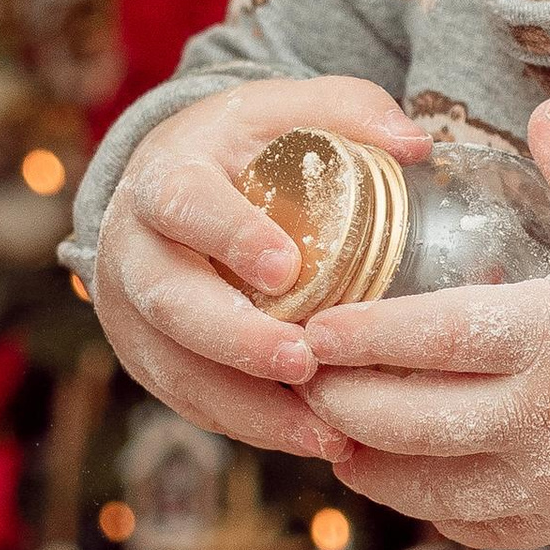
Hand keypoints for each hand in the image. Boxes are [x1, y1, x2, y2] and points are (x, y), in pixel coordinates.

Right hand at [91, 77, 432, 459]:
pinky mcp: (147, 358)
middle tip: (304, 363)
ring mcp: (131, 311)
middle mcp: (135, 247)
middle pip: (172, 302)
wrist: (166, 183)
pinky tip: (307, 440)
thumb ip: (351, 110)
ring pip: (178, 368)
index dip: (229, 236)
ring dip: (249, 407)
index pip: (184, 204)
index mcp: (168, 176)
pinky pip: (190, 402)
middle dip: (237, 341)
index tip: (287, 268)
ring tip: (323, 432)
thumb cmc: (242, 146)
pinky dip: (248, 426)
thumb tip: (417, 144)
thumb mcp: (288, 109)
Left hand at [302, 101, 549, 549]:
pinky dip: (429, 507)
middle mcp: (541, 414)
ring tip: (330, 434)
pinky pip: (477, 525)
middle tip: (296, 379)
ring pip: (429, 485)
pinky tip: (405, 482)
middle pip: (410, 420)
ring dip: (368, 463)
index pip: (434, 338)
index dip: (363, 337)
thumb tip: (542, 111)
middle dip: (340, 402)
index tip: (312, 328)